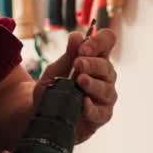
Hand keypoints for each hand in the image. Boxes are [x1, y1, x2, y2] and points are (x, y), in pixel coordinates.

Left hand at [35, 27, 117, 142]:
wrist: (45, 116)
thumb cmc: (54, 90)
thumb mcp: (56, 71)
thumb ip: (67, 55)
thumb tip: (76, 36)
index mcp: (96, 59)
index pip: (107, 42)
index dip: (99, 41)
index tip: (83, 48)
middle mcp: (104, 76)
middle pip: (107, 66)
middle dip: (92, 63)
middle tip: (78, 63)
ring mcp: (105, 96)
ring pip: (106, 88)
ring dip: (93, 83)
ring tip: (80, 80)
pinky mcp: (102, 115)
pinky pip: (101, 111)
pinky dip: (92, 107)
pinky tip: (83, 102)